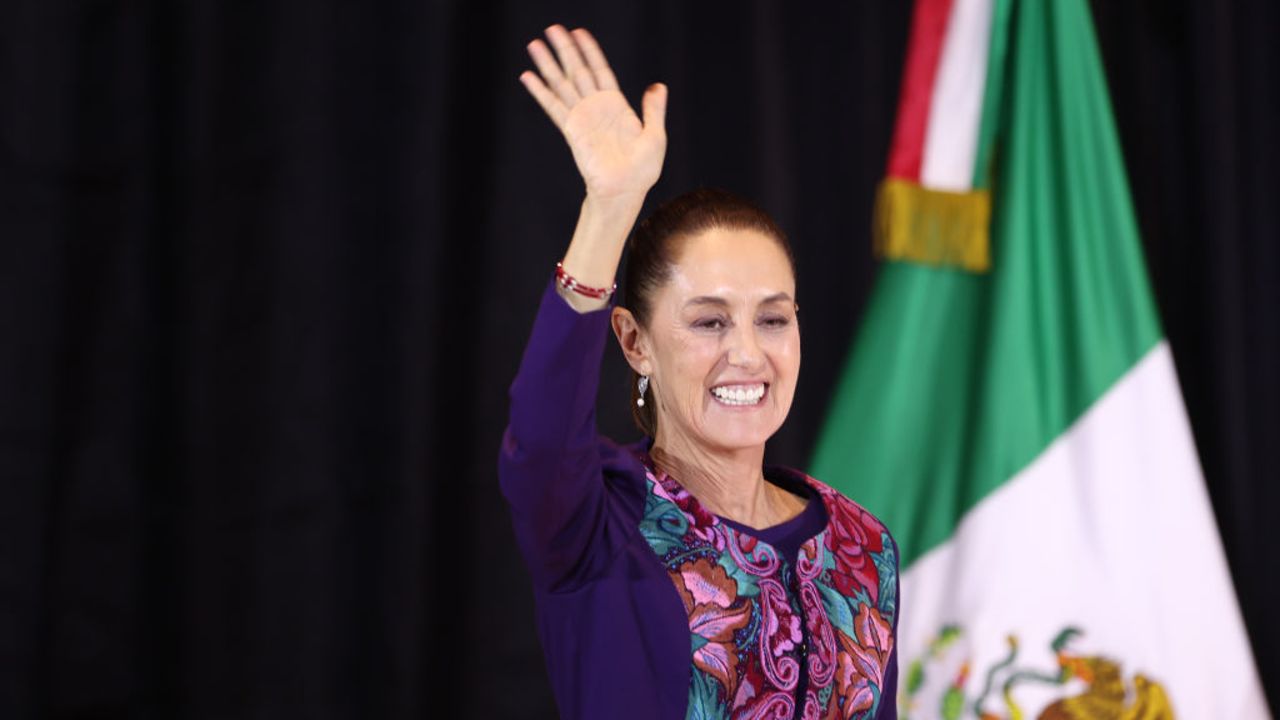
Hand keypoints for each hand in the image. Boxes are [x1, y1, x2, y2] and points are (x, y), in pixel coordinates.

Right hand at [520, 26, 666, 201]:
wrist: (624, 191)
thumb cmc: (642, 170)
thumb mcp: (655, 135)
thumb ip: (653, 110)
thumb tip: (658, 86)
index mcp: (616, 106)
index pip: (601, 70)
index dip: (590, 52)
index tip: (579, 32)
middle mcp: (596, 108)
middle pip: (578, 71)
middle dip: (565, 50)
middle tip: (552, 29)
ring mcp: (581, 118)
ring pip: (562, 84)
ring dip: (548, 65)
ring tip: (534, 45)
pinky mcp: (571, 131)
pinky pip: (553, 106)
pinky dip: (541, 92)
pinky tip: (528, 77)